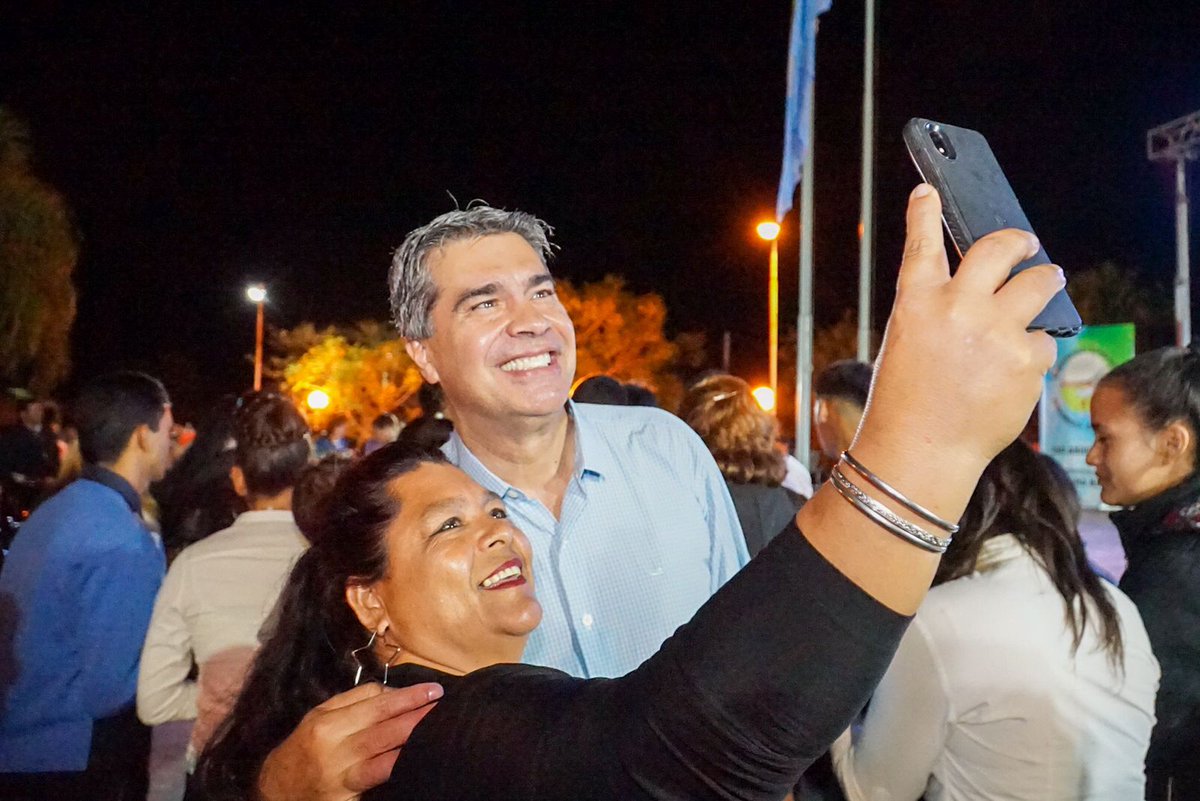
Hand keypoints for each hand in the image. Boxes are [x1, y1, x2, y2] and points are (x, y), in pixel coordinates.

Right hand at [256, 681, 442, 800]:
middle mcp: (334, 752)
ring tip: (438, 733)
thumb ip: (353, 700)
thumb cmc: (304, 748)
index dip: (407, 698)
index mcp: (327, 725)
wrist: (274, 792)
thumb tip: (390, 691)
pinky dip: (396, 776)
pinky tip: (415, 767)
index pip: (375, 706)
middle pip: (383, 732)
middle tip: (444, 707)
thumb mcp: (319, 717)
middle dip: (417, 719)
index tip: (434, 690)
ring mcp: (341, 781)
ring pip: (384, 762)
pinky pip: (377, 787)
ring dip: (412, 747)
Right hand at [856, 184, 1061, 495]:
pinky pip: (1043, 341)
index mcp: (916, 303)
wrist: (924, 452)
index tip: (930, 192)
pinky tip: (1013, 371)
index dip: (926, 213)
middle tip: (1027, 245)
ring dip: (1045, 283)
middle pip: (1002, 248)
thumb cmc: (906, 402)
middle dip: (1020, 242)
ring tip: (1044, 289)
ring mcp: (997, 333)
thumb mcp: (907, 343)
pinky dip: (1033, 351)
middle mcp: (958, 308)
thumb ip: (938, 310)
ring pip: (1041, 284)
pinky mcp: (1028, 361)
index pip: (923, 244)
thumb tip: (984, 289)